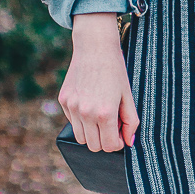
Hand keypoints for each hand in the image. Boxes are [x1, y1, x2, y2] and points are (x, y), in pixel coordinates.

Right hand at [59, 13, 138, 151]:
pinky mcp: (64, 100)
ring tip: (100, 117)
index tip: (120, 134)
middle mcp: (86, 113)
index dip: (118, 143)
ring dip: (91, 133)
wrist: (95, 47)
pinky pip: (72, 121)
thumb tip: (129, 142)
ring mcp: (72, 107)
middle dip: (105, 140)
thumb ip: (131, 121)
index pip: (110, 146)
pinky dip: (81, 119)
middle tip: (112, 126)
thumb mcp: (128, 96)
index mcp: (105, 113)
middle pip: (94, 146)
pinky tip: (89, 103)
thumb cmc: (115, 71)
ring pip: (80, 138)